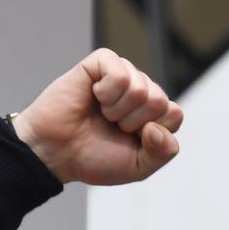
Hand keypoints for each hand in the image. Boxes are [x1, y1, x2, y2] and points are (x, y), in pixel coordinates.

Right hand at [11, 49, 184, 184]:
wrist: (54, 153)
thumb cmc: (93, 157)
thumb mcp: (138, 167)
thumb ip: (162, 152)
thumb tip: (158, 127)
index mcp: (153, 113)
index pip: (174, 114)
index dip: (152, 133)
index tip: (129, 140)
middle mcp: (141, 90)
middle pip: (159, 101)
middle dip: (133, 122)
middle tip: (111, 126)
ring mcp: (122, 74)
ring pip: (142, 88)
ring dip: (118, 110)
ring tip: (102, 113)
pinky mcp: (101, 62)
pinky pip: (120, 73)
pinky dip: (107, 93)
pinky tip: (95, 96)